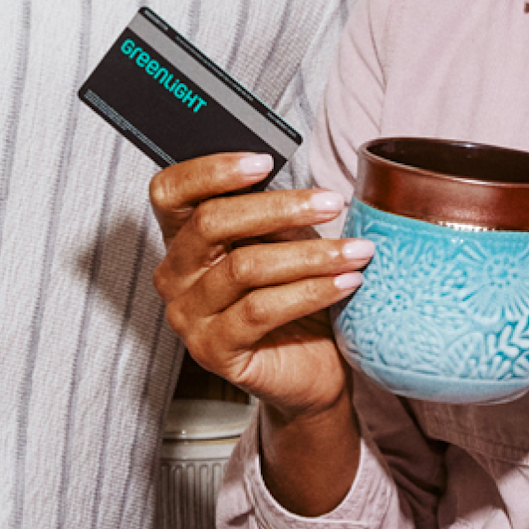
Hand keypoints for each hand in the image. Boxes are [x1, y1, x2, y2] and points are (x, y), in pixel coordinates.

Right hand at [150, 154, 369, 425]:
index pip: (171, 191)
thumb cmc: (295, 296)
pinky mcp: (212, 351)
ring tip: (358, 250)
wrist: (313, 368)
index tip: (265, 161)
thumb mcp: (282, 242)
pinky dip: (312, 291)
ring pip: (245, 267)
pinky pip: (261, 310)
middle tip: (332, 201)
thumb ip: (272, 213)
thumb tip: (294, 177)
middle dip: (280, 208)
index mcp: (182, 239)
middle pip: (211, 222)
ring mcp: (188, 317)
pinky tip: (347, 282)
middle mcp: (175, 276)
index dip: (211, 170)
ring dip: (312, 254)